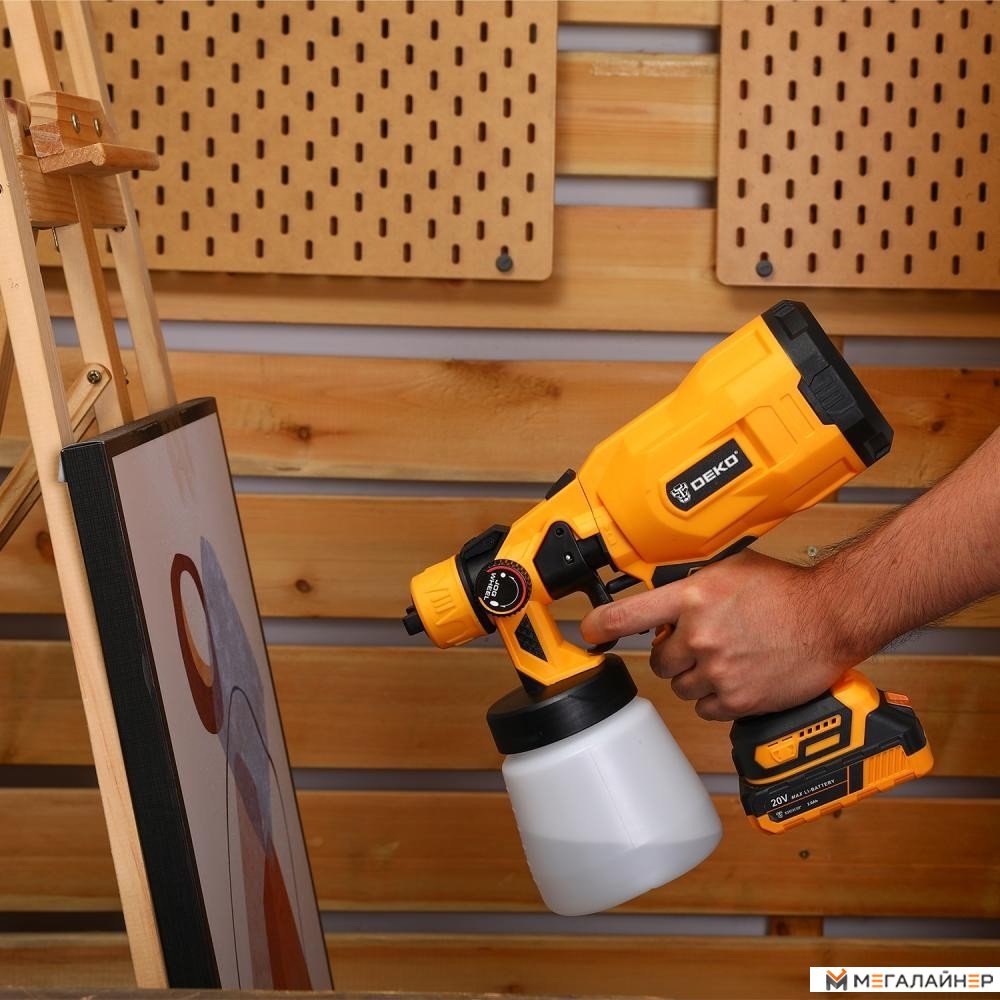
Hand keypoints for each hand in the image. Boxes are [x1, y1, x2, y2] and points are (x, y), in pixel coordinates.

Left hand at [580, 551, 854, 720]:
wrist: (831, 617)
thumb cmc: (787, 590)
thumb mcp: (731, 570)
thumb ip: (692, 586)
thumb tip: (665, 600)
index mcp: (693, 597)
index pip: (627, 615)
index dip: (599, 626)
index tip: (587, 632)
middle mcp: (700, 634)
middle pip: (657, 660)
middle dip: (674, 654)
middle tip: (700, 643)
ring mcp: (718, 669)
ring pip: (681, 687)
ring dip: (696, 677)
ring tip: (727, 658)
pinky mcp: (738, 699)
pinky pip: (706, 709)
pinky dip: (718, 699)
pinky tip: (739, 678)